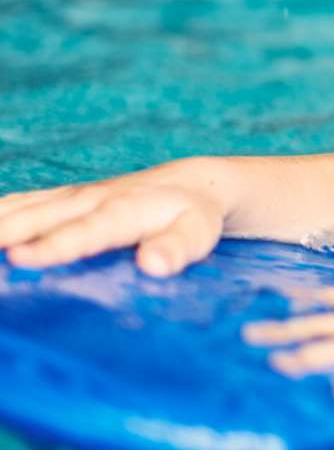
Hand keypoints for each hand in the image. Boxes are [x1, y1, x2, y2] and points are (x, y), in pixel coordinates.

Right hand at [0, 160, 226, 275]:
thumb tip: (153, 265)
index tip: (22, 258)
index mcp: (124, 211)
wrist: (193, 183)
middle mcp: (92, 200)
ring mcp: (73, 197)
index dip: (55, 244)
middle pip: (41, 217)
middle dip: (3, 234)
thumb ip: (177, 248)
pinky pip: (21, 202)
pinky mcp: (63, 197)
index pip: (87, 230)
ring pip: (23, 208)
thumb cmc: (194, 215)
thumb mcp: (197, 233)